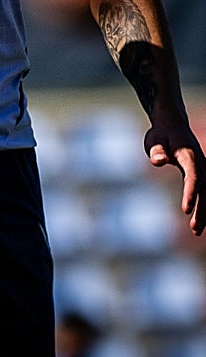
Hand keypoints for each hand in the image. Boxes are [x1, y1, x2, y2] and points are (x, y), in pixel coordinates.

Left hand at [144, 112, 203, 234]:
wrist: (173, 125)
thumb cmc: (161, 134)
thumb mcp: (155, 139)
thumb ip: (156, 150)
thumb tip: (157, 161)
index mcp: (190, 157)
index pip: (193, 178)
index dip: (190, 194)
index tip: (186, 210)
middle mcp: (201, 165)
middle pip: (204, 190)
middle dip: (202, 210)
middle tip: (195, 229)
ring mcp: (203, 170)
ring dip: (204, 212)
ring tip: (196, 231)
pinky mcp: (200, 175)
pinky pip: (204, 192)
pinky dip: (204, 206)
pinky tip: (200, 222)